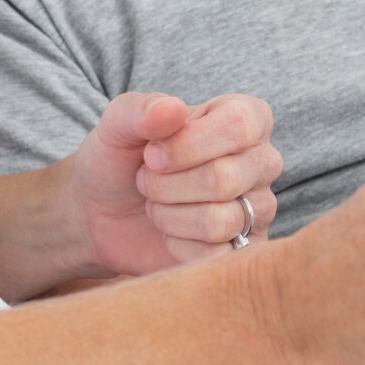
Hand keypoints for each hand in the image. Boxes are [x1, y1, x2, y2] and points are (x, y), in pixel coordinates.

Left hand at [69, 92, 280, 275]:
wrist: (101, 212)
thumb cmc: (120, 160)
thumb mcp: (117, 125)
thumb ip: (140, 110)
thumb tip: (172, 109)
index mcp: (246, 117)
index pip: (239, 126)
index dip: (187, 145)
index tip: (151, 154)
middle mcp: (262, 162)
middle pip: (225, 179)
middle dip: (166, 185)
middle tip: (145, 181)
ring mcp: (259, 208)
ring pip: (218, 221)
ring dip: (168, 216)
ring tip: (156, 205)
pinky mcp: (245, 249)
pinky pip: (215, 255)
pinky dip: (176, 245)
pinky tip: (169, 232)